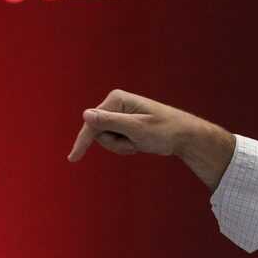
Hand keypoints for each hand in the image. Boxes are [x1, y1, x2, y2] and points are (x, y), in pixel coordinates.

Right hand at [67, 89, 234, 188]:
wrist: (184, 135)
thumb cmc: (164, 130)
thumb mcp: (136, 128)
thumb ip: (110, 122)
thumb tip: (86, 115)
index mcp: (117, 99)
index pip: (92, 123)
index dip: (83, 141)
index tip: (73, 158)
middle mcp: (116, 104)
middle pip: (98, 133)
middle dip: (114, 144)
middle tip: (135, 143)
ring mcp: (120, 114)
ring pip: (106, 139)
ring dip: (122, 146)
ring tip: (140, 142)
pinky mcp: (124, 124)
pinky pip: (115, 141)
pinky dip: (126, 146)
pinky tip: (140, 144)